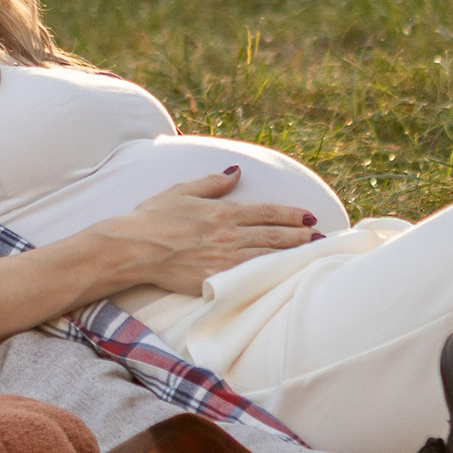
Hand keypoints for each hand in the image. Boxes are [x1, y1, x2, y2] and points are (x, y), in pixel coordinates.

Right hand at [92, 168, 322, 295]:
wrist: (131, 248)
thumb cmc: (152, 218)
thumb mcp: (182, 190)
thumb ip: (212, 182)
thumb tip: (236, 171)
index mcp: (222, 212)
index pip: (267, 212)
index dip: (291, 214)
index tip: (308, 217)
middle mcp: (227, 235)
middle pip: (273, 235)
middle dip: (300, 236)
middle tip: (321, 237)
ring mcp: (223, 260)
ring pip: (266, 257)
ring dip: (292, 255)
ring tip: (312, 254)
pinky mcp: (214, 280)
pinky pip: (248, 278)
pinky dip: (269, 275)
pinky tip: (282, 276)